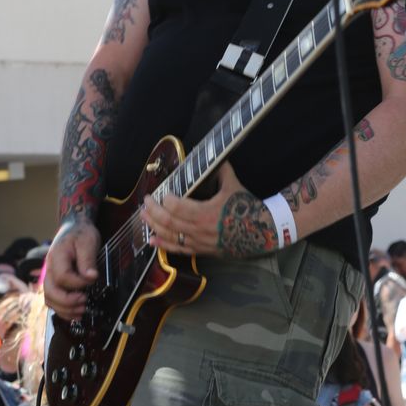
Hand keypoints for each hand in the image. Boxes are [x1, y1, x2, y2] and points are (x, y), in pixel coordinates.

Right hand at [43, 218, 99, 318]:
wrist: (74, 229)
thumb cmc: (81, 234)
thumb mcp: (88, 241)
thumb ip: (88, 259)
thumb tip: (91, 277)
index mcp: (56, 256)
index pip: (62, 276)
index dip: (77, 283)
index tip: (92, 280)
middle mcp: (49, 269)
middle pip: (50, 292)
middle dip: (67, 302)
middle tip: (84, 302)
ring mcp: (50, 277)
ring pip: (50, 300)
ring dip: (65, 309)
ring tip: (81, 311)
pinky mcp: (55, 283)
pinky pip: (54, 301)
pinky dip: (63, 310)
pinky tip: (76, 313)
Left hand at [141, 162, 278, 258]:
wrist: (262, 231)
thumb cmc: (247, 207)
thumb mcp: (233, 185)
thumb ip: (221, 169)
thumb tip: (214, 155)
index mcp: (205, 213)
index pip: (176, 207)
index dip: (165, 199)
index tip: (161, 192)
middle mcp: (199, 230)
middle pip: (168, 221)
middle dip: (153, 211)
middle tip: (146, 201)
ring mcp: (199, 242)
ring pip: (170, 236)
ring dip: (153, 226)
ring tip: (143, 216)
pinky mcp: (202, 250)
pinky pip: (179, 250)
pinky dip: (163, 245)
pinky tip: (152, 240)